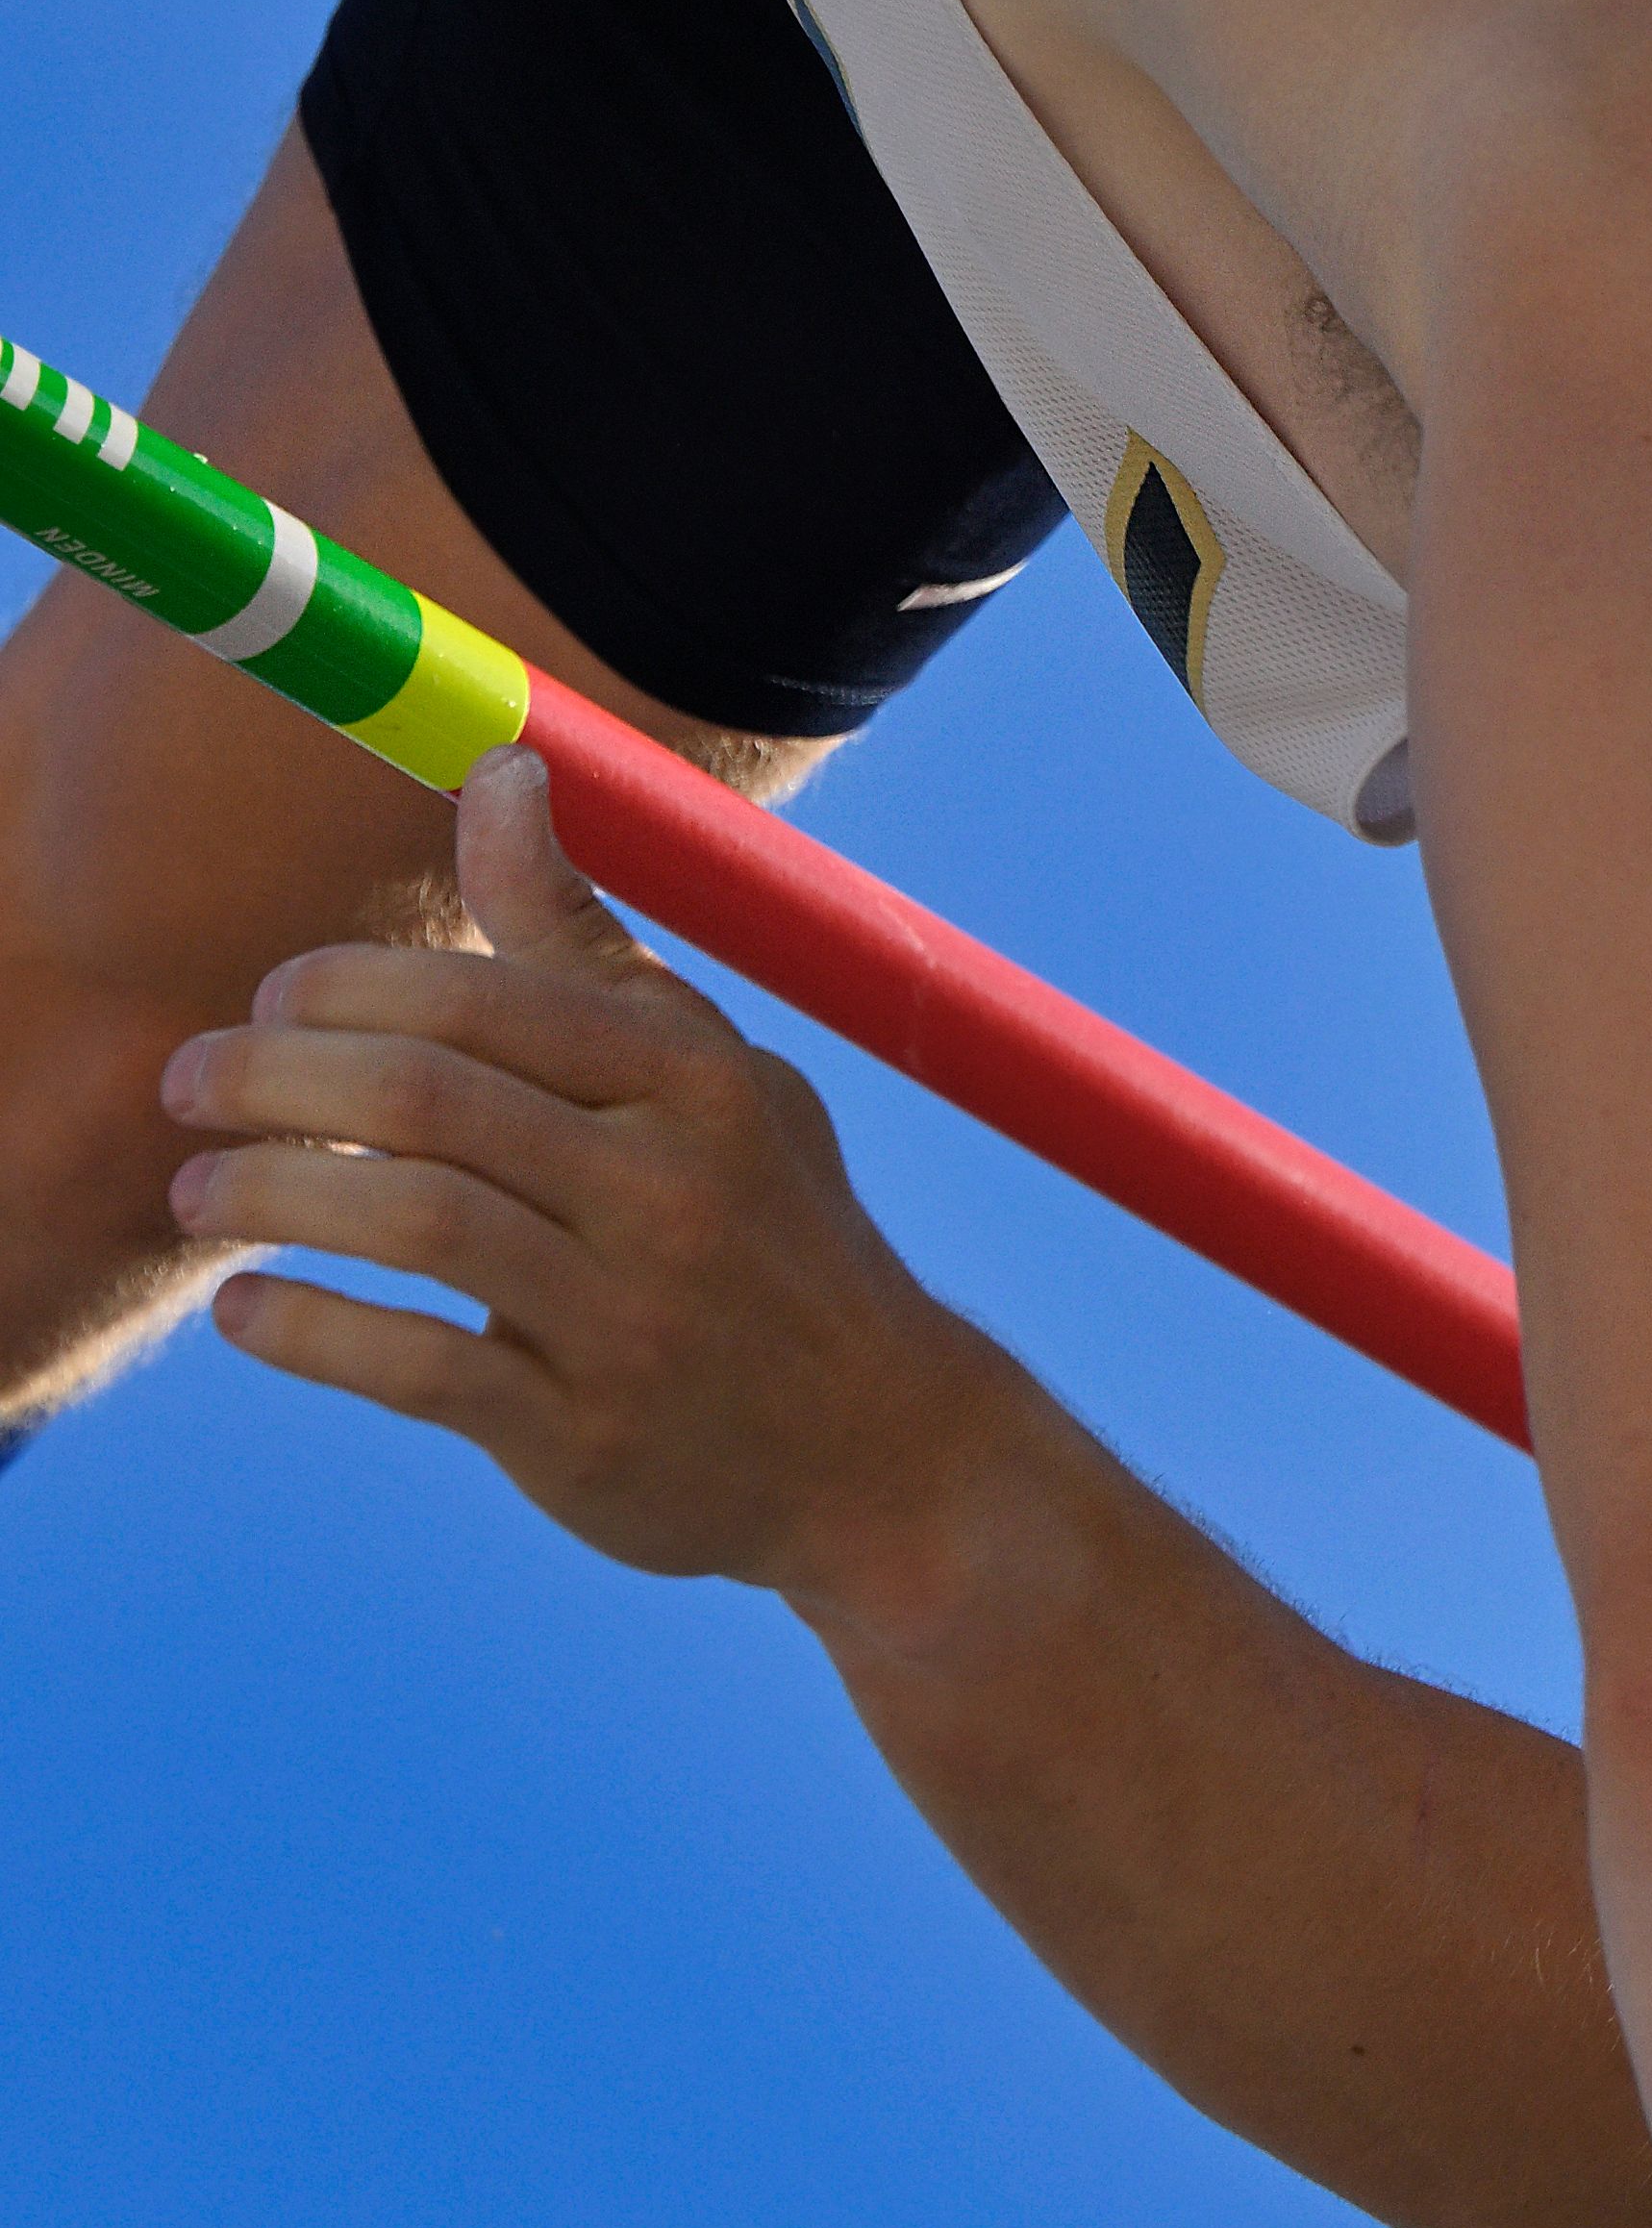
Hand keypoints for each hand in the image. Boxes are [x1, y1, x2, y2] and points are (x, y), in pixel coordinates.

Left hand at [161, 747, 987, 1604]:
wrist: (887, 1457)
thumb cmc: (770, 1239)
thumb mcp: (710, 1081)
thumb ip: (586, 945)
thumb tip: (502, 770)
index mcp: (693, 1084)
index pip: (474, 996)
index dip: (336, 986)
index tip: (267, 1004)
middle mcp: (671, 1194)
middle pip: (422, 1095)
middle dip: (268, 1077)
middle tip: (187, 1087)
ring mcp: (632, 1323)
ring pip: (411, 1222)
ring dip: (267, 1195)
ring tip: (195, 1195)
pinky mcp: (590, 1442)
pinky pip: (417, 1369)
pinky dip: (308, 1333)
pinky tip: (245, 1312)